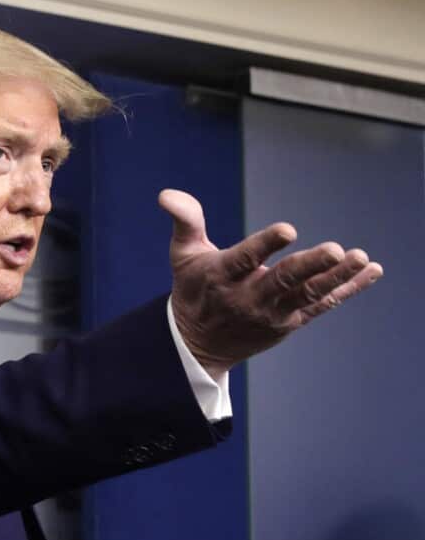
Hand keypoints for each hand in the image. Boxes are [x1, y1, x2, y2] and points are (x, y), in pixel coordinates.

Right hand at [158, 189, 382, 378]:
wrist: (198, 344)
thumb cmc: (193, 289)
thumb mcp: (182, 254)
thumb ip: (185, 221)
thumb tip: (167, 194)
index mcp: (221, 277)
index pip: (244, 259)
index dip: (265, 245)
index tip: (287, 229)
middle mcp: (248, 297)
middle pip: (284, 280)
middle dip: (311, 265)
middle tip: (338, 250)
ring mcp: (273, 312)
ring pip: (309, 294)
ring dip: (338, 277)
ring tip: (361, 258)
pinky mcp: (291, 321)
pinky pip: (323, 305)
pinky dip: (348, 289)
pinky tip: (371, 272)